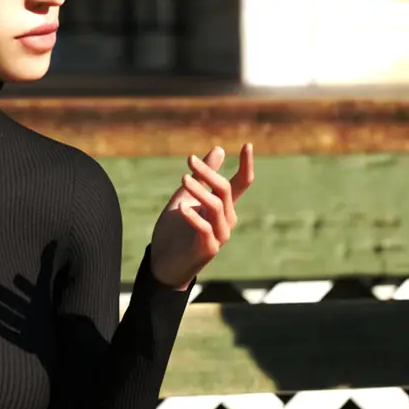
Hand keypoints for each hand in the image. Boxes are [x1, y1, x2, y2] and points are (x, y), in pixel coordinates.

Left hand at [149, 144, 254, 289]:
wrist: (162, 263)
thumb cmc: (175, 229)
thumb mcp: (185, 197)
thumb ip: (201, 177)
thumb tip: (219, 149)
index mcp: (224, 207)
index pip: (242, 183)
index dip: (246, 165)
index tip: (247, 145)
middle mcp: (226, 220)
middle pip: (226, 190)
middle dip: (209, 173)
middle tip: (190, 160)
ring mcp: (219, 235)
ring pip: (216, 207)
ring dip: (199, 191)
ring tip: (183, 179)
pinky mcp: (208, 249)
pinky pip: (205, 229)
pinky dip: (194, 217)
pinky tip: (182, 209)